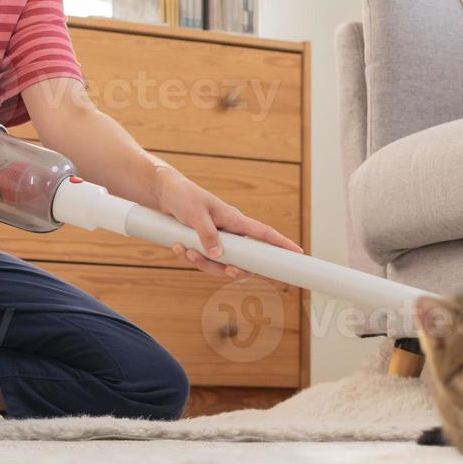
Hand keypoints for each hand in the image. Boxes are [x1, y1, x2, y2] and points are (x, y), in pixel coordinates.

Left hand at [151, 166, 303, 279]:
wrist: (163, 193)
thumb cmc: (184, 196)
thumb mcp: (195, 214)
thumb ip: (207, 234)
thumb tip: (219, 256)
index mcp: (235, 220)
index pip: (264, 233)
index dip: (282, 243)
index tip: (299, 253)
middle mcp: (229, 232)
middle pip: (243, 260)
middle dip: (232, 270)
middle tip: (226, 270)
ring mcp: (216, 239)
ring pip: (219, 264)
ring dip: (202, 263)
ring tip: (185, 249)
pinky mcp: (202, 244)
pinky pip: (202, 261)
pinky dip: (189, 258)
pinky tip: (177, 247)